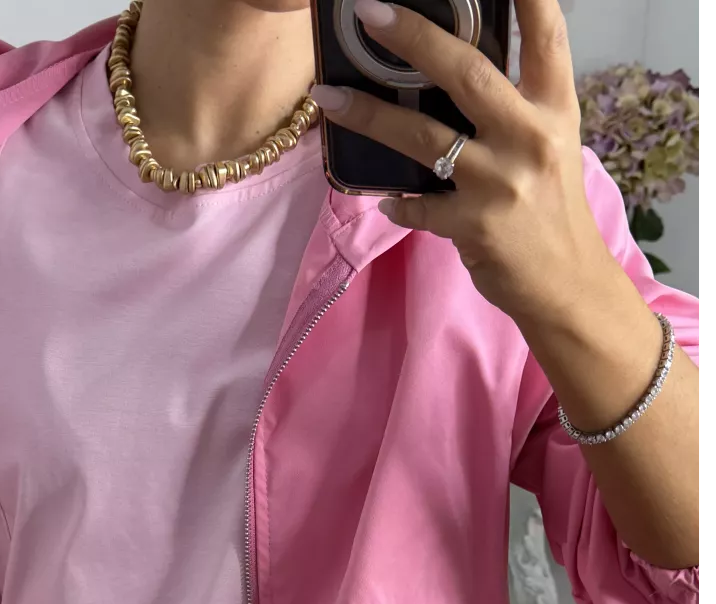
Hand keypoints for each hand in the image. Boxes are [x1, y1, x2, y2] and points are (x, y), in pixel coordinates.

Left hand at [311, 0, 616, 323]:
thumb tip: (452, 73)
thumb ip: (513, 110)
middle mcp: (530, 137)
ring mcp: (500, 182)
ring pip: (423, 136)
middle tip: (369, 13)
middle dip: (413, 37)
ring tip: (328, 97)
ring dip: (369, 116)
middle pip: (466, 72)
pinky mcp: (474, 225)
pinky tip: (387, 198)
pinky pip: (417, 205)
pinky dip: (398, 201)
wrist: (566, 285)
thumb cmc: (550, 210)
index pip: (546, 35)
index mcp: (555, 109)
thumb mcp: (549, 146)